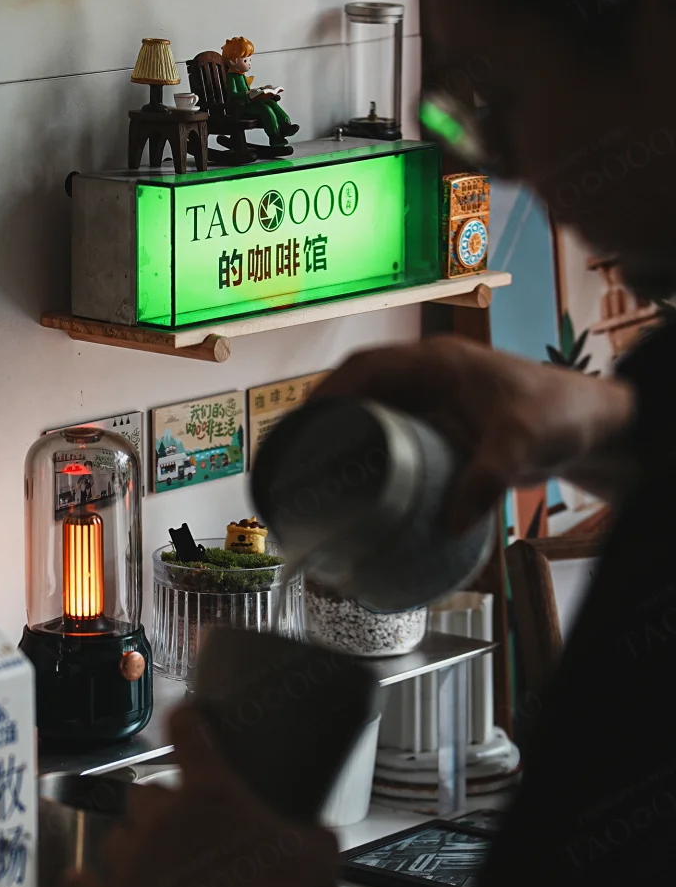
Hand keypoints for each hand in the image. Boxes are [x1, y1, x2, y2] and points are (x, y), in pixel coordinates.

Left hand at [62, 706, 343, 886]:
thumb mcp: (317, 855)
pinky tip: (81, 885)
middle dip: (162, 810)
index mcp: (212, 793)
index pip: (186, 734)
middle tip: (186, 833)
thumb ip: (307, 835)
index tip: (184, 720)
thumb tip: (318, 837)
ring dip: (135, 850)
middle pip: (143, 795)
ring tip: (158, 872)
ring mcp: (136, 864)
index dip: (185, 724)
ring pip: (119, 839)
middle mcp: (165, 819)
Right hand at [315, 335, 637, 531]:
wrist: (594, 422)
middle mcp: (429, 374)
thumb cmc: (560, 414)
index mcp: (437, 361)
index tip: (299, 424)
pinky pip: (394, 427)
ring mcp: (435, 397)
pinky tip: (360, 479)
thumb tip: (450, 524)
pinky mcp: (443, 421)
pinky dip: (371, 446)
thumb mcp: (521, 444)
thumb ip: (486, 480)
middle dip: (322, 415)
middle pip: (359, 386)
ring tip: (313, 469)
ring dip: (344, 431)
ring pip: (374, 406)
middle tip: (293, 454)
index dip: (327, 393)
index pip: (366, 367)